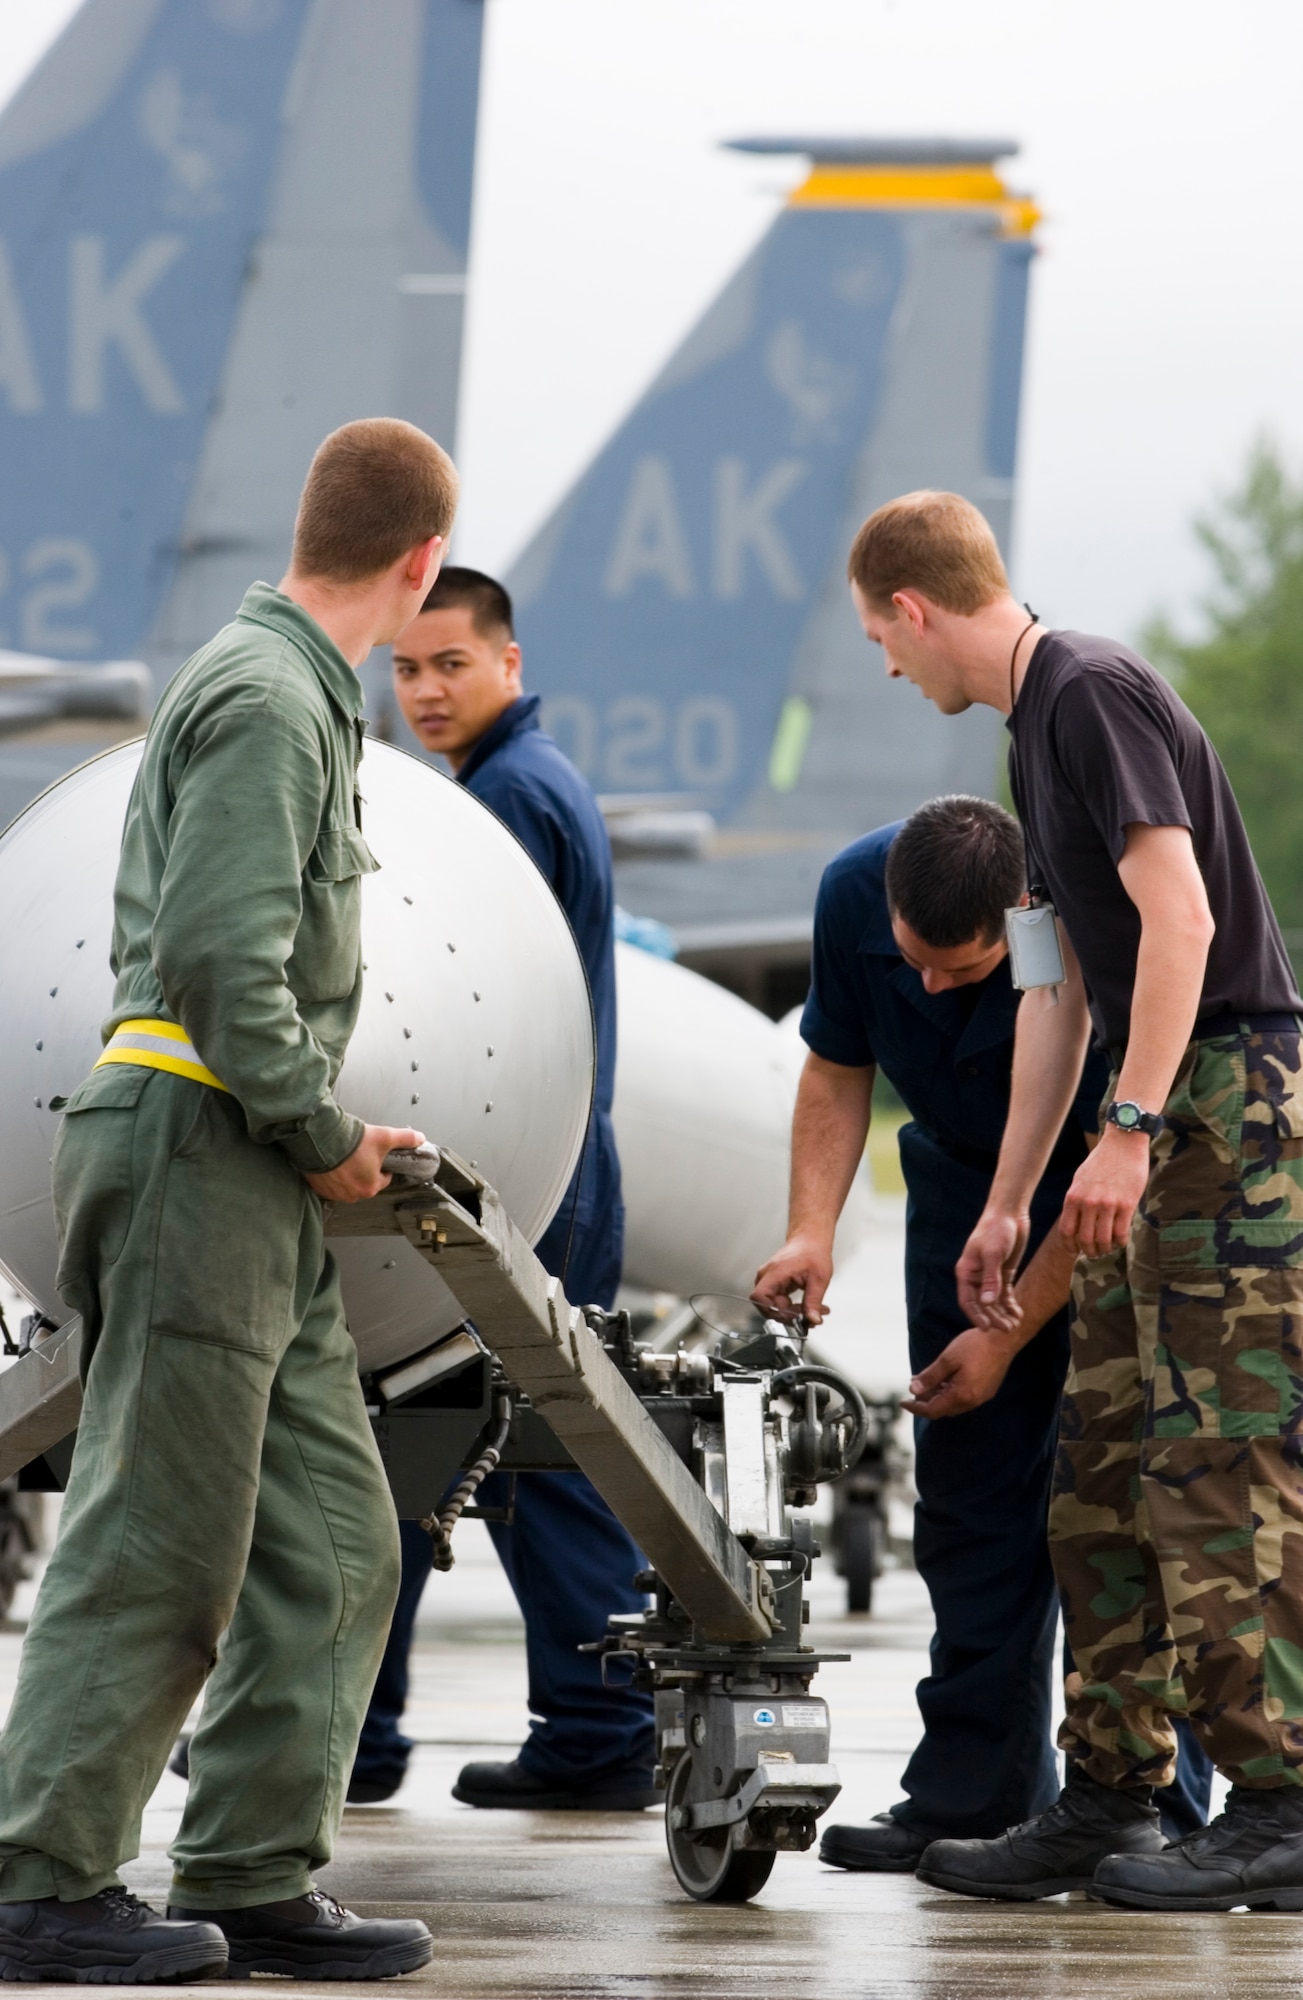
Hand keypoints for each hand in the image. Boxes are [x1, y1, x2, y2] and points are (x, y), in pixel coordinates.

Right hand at [304, 1124, 425, 1203]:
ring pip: (347, 1184)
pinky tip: (331, 1162)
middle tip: (358, 1153)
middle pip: (364, 1182)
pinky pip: (329, 1184)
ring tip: (344, 1157)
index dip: (381, 1165)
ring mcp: (334, 1193)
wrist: (321, 1139)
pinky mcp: (319, 1188)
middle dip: (363, 1169)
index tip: (375, 1155)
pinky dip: (331, 1176)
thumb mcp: (384, 1137)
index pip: (383, 1178)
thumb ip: (405, 1138)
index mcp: (371, 1187)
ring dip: (347, 1174)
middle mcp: (353, 1195)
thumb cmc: (351, 1142)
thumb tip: (420, 1138)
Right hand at [751, 1231, 833, 1325]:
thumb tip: (812, 1320)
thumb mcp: (818, 1280)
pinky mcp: (775, 1284)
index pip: (759, 1297)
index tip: (788, 1316)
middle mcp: (767, 1277)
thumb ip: (813, 1302)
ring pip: (775, 1306)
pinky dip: (794, 1307)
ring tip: (813, 1311)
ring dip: (793, 1312)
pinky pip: (780, 1302)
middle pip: (767, 1305)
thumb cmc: (813, 1252)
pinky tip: (808, 1306)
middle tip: (807, 1317)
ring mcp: (770, 1281)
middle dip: (788, 1315)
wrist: (811, 1241)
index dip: (771, 1310)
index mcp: (775, 1273)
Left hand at [903, 1326, 1019, 1419]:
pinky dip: (950, 1391)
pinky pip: (964, 1397)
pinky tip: (944, 1379)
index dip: (916, 1408)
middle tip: (914, 1388)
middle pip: (943, 1409)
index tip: (903, 1402)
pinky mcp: (987, 1389)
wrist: (1004, 1339)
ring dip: (938, 1395)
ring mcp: (981, 1396)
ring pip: (954, 1403)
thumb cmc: (975, 1346)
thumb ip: (930, 1376)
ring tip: (926, 1381)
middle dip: (926, 1401)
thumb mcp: (947, 1359)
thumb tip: (913, 1390)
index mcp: (961, 1395)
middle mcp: (972, 1401)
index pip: (933, 1410)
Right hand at [955, 1208, 1027, 1329]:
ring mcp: (989, 1275)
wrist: (1009, 1213)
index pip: (967, 1300)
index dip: (976, 1316)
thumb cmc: (997, 1230)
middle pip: (982, 1304)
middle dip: (993, 1318)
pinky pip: (1004, 1293)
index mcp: (966, 1271)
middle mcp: (975, 1276)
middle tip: (1008, 1329)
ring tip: (1015, 1325)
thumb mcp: (994, 1254)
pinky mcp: (1003, 1272)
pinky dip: (1010, 1304)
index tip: (987, 1329)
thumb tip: (987, 1303)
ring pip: (994, 1301)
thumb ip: (990, 1279)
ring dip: (1002, 1314)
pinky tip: (1018, 1313)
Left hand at [1059, 1128, 1149, 1255]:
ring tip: (1108, 1248)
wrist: (1123, 1144)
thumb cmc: (1101, 1161)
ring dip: (1105, 1249)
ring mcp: (1108, 1205)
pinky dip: (1120, 1242)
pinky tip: (1121, 1240)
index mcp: (1073, 1197)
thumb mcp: (1080, 1179)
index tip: (1075, 1250)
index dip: (1070, 1245)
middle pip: (1085, 1239)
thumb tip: (1075, 1223)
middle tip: (1095, 1253)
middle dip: (1090, 1251)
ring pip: (1103, 1239)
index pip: (1067, 1231)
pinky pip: (1121, 1233)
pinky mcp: (1126, 1205)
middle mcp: (1088, 1203)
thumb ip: (1077, 1200)